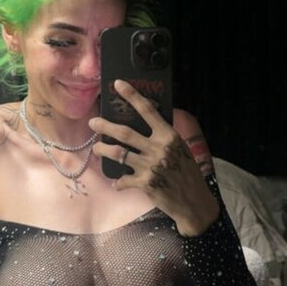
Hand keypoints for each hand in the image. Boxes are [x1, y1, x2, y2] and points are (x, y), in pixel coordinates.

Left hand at [89, 80, 217, 234]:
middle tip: (93, 122)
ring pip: (118, 153)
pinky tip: (117, 183)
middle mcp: (159, 148)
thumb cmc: (187, 172)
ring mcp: (150, 166)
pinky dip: (118, 182)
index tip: (118, 84)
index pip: (148, 110)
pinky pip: (123, 180)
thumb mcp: (180, 149)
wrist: (194, 201)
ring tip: (96, 148)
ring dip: (103, 150)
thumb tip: (147, 123)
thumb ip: (163, 137)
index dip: (132, 96)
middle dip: (105, 126)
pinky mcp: (145, 183)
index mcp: (169, 136)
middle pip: (125, 132)